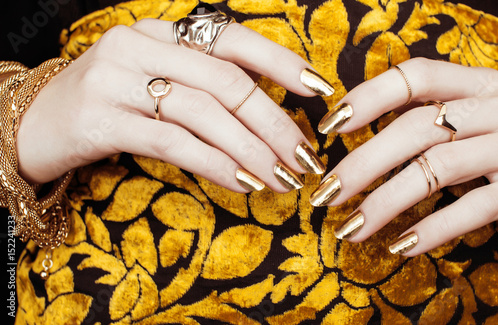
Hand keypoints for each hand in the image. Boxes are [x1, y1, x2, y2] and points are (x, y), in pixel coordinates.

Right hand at [16, 18, 333, 192]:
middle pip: (226, 83)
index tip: (317, 90)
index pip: (231, 40)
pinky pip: (174, 143)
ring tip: (280, 179)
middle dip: (273, 123)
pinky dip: (216, 164)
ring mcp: (117, 81)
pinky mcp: (101, 120)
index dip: (279, 62)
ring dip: (251, 151)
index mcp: (158, 31)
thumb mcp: (153, 82)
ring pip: (204, 114)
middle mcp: (138, 45)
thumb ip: (199, 87)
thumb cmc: (107, 104)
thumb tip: (265, 120)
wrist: (32, 123)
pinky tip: (243, 184)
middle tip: (303, 157)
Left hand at [310, 58, 497, 255]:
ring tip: (350, 230)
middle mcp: (496, 108)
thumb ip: (435, 113)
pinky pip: (475, 208)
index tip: (330, 125)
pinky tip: (401, 246)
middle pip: (414, 129)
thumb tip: (364, 132)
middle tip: (325, 194)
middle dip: (361, 164)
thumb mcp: (479, 109)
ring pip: (436, 170)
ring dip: (385, 204)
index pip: (415, 76)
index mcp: (479, 83)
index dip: (369, 97)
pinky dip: (434, 229)